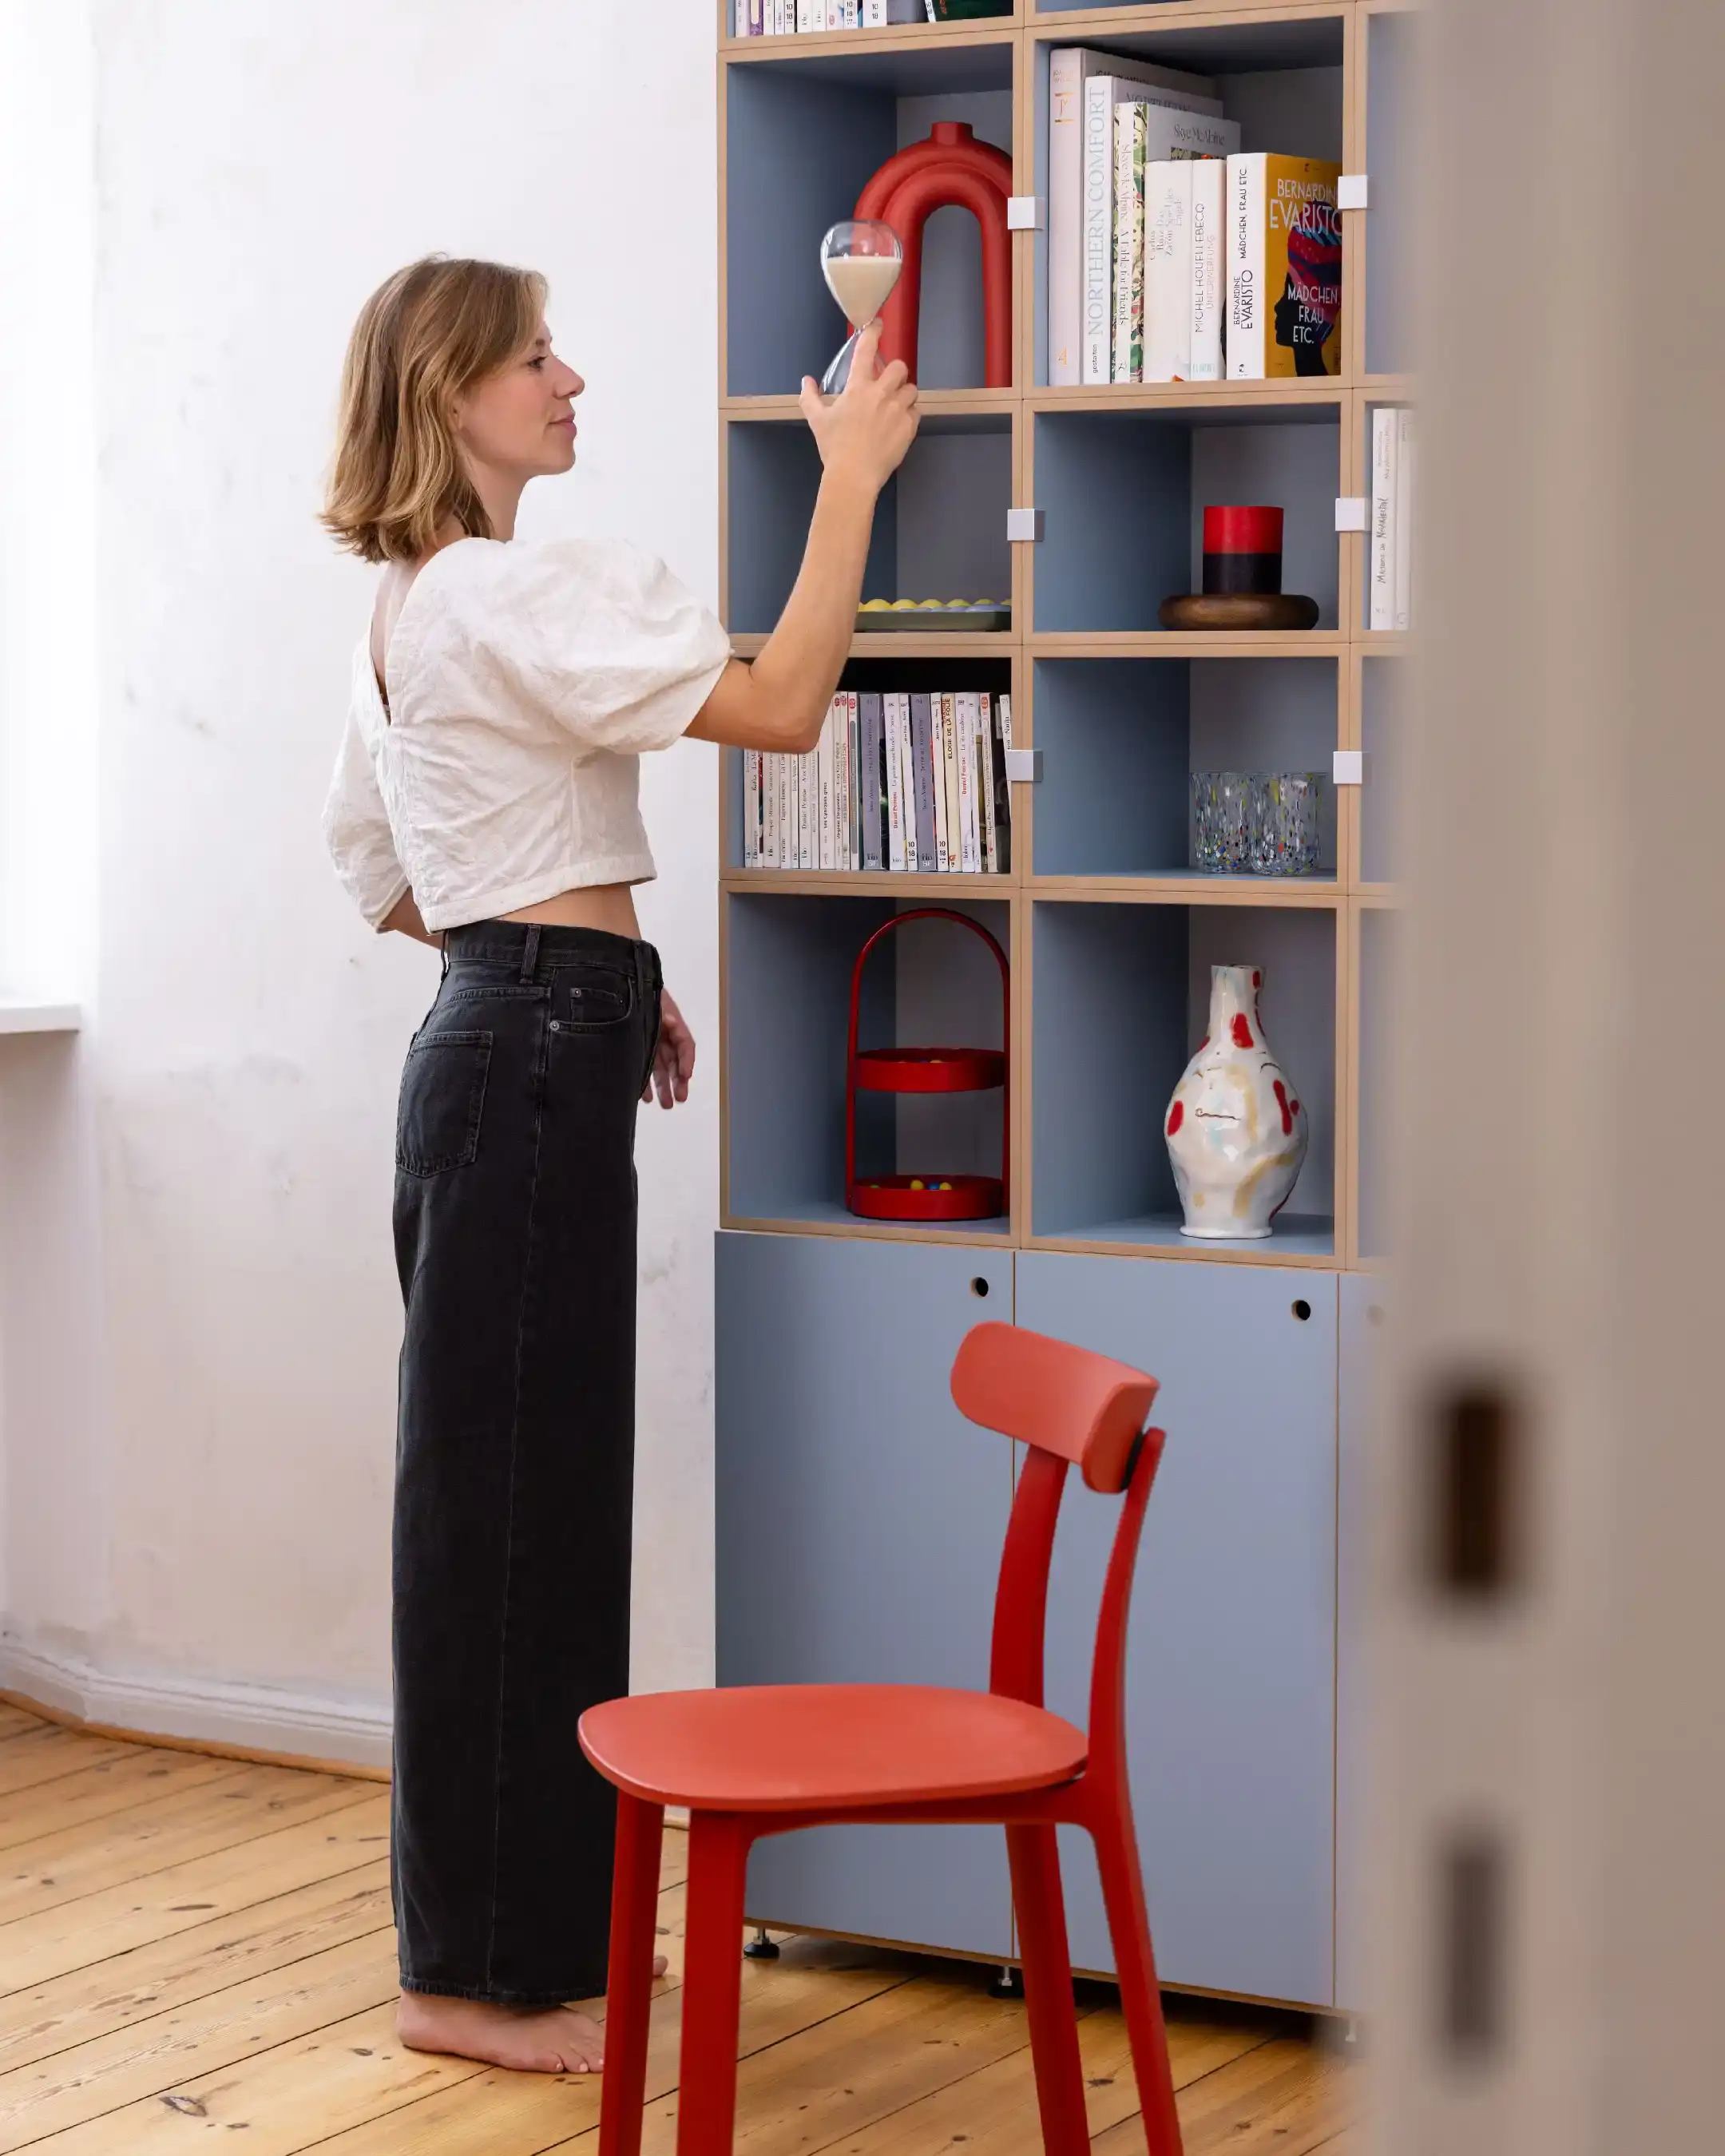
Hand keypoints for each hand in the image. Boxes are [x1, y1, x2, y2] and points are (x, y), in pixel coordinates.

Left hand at [643, 990, 694, 1109]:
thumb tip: (672, 1023)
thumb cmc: (637, 990)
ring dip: (664, 1087)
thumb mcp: (653, 1002)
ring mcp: (649, 1041)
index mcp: (671, 1021)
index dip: (687, 1060)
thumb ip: (663, 1014)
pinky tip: (645, 1097)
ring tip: (666, 1105)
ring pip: (660, 1068)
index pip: (685, 1044)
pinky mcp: (635, 1048)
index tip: (686, 1076)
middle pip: (674, 1061)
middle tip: (680, 1099)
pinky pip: (642, 1067)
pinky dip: (644, 1082)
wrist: (617, 985)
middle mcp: (663, 1033)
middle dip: (678, 1082)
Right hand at [798, 320, 918, 496]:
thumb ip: (810, 397)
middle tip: (888, 385)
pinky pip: (916, 412)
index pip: (866, 350)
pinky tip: (899, 425)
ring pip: (912, 389)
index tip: (878, 324)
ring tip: (895, 407)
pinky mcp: (909, 427)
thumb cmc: (834, 447)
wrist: (854, 476)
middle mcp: (881, 393)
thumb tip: (806, 381)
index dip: (873, 333)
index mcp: (857, 388)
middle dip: (895, 372)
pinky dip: (910, 415)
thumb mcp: (817, 420)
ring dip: (905, 394)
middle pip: (899, 367)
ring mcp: (897, 410)